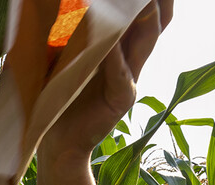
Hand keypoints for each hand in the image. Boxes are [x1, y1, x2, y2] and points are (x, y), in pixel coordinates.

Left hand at [40, 0, 173, 159]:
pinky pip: (122, 73)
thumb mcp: (62, 58)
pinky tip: (109, 42)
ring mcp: (129, 80)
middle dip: (157, 0)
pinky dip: (116, 56)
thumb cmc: (57, 97)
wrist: (57, 141)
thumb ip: (70, 32)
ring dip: (144, 15)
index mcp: (118, 47)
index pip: (143, 15)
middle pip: (155, 22)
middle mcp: (130, 60)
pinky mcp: (121, 100)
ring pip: (147, 39)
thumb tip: (68, 4)